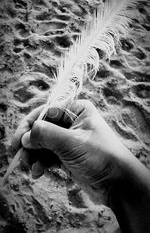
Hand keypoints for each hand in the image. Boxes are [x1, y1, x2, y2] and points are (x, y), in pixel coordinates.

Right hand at [12, 100, 128, 204]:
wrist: (118, 184)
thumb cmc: (101, 157)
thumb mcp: (72, 143)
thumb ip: (46, 135)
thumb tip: (26, 136)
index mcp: (76, 110)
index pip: (46, 111)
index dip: (30, 124)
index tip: (19, 139)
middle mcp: (71, 121)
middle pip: (42, 127)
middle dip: (30, 142)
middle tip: (20, 156)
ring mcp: (68, 139)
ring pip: (42, 143)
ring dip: (33, 155)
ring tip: (30, 167)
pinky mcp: (66, 154)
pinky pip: (47, 155)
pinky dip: (40, 163)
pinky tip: (38, 172)